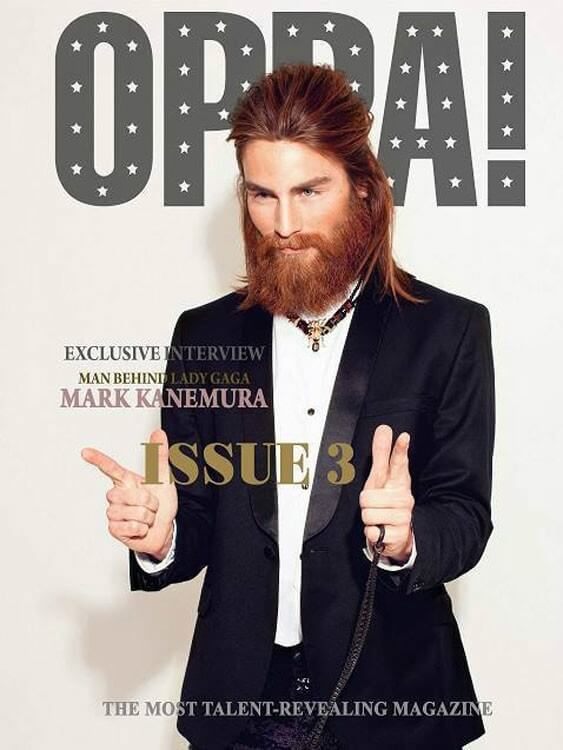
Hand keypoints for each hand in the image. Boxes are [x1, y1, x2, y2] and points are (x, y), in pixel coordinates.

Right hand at [81, 429, 177, 559]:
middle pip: (127, 494)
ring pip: (131, 512)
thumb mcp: (164, 478)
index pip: (111, 468)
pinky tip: (141, 528)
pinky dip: (142, 528)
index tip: (86, 452)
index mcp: (127, 481)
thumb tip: (159, 433)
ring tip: (147, 517)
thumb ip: (160, 456)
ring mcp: (114, 513)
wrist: (164, 529)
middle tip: (151, 505)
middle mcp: (118, 496)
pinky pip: (131, 526)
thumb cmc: (161, 504)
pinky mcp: (114, 529)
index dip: (98, 459)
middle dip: (147, 501)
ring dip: (146, 516)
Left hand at [359, 424, 413, 562]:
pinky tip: (381, 530)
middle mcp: (404, 498)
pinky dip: (372, 533)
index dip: (400, 449)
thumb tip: (384, 428)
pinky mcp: (398, 535)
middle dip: (366, 502)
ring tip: (378, 517)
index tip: (403, 437)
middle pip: (367, 496)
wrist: (398, 534)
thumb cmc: (386, 502)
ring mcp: (403, 517)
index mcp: (399, 481)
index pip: (399, 463)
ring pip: (367, 513)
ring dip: (368, 518)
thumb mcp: (381, 478)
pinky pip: (372, 531)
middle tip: (375, 505)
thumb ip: (381, 454)